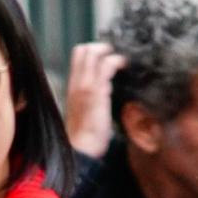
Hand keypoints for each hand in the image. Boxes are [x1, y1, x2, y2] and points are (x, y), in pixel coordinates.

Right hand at [64, 42, 126, 157]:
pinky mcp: (97, 91)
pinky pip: (106, 65)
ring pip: (93, 52)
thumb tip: (105, 88)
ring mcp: (86, 85)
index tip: (105, 58)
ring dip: (110, 52)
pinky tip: (125, 67)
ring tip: (121, 62)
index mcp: (72, 87)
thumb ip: (90, 97)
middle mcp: (77, 83)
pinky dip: (117, 61)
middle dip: (101, 47)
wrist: (82, 150)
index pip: (77, 55)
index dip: (92, 51)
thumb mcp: (84, 112)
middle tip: (114, 56)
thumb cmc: (85, 136)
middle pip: (84, 49)